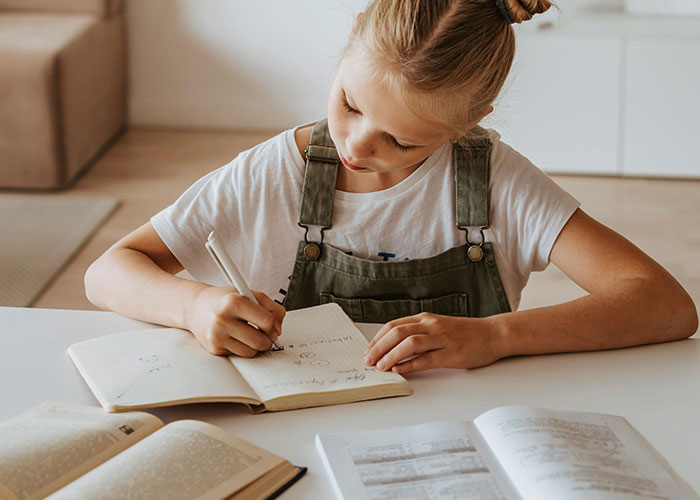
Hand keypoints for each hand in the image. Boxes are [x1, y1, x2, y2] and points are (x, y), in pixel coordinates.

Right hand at [187, 286, 284, 356]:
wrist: (196, 307)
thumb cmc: (225, 300)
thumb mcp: (249, 294)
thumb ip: (272, 307)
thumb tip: (278, 330)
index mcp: (233, 302)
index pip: (266, 320)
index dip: (272, 324)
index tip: (269, 323)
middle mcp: (223, 319)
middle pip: (260, 341)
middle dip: (267, 339)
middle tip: (264, 333)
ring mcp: (217, 336)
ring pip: (251, 352)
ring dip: (255, 346)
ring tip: (250, 334)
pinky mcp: (214, 349)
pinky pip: (239, 355)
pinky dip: (242, 348)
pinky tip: (236, 337)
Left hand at [363, 313, 504, 373]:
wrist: (493, 334)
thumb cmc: (465, 333)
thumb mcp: (438, 328)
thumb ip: (419, 334)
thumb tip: (394, 349)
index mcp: (425, 318)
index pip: (394, 325)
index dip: (378, 338)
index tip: (367, 350)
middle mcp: (431, 325)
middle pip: (397, 333)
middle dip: (379, 347)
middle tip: (368, 360)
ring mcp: (442, 339)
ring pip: (409, 344)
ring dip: (391, 355)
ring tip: (380, 366)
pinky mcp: (451, 353)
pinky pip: (427, 359)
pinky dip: (410, 365)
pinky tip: (400, 371)